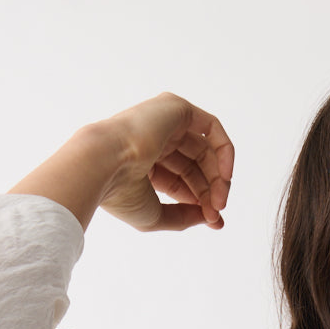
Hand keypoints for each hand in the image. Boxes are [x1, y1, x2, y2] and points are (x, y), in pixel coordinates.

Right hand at [95, 92, 234, 231]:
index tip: (212, 221)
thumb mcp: (157, 215)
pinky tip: (225, 175)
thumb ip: (184, 216)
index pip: (184, 181)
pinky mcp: (176, 108)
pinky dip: (225, 151)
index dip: (201, 201)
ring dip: (218, 178)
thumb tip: (211, 218)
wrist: (103, 166)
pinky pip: (211, 128)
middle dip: (211, 191)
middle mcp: (155, 139)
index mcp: (145, 162)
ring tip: (219, 201)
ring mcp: (165, 122)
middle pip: (197, 167)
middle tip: (216, 212)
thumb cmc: (120, 193)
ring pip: (205, 150)